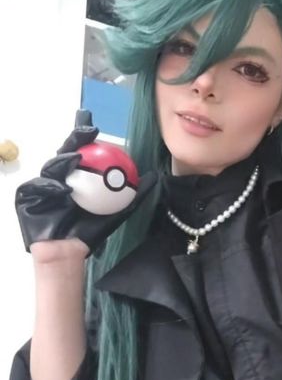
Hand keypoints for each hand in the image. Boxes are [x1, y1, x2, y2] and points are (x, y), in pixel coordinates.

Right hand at [15, 125, 157, 256]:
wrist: (70, 251)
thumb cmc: (90, 230)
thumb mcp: (118, 212)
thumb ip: (135, 195)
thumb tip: (155, 176)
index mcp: (76, 177)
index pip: (82, 154)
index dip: (85, 138)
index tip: (95, 128)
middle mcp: (58, 177)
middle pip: (65, 154)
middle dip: (74, 140)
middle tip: (86, 132)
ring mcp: (42, 186)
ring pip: (51, 169)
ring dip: (63, 161)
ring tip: (75, 157)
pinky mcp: (28, 197)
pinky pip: (40, 189)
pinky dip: (51, 187)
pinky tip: (61, 186)